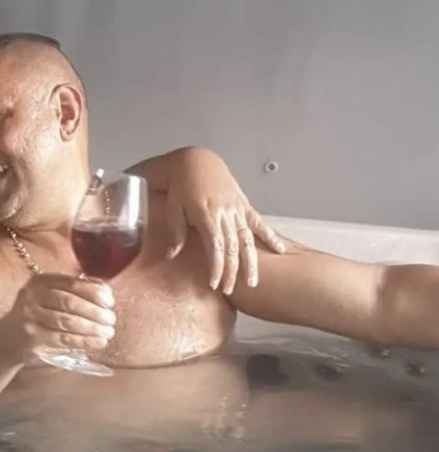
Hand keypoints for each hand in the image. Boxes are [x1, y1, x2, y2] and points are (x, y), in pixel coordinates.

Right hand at [3, 273, 115, 361]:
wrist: (6, 339)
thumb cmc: (36, 315)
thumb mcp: (47, 296)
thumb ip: (71, 292)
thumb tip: (105, 292)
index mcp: (39, 281)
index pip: (70, 283)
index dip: (93, 291)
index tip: (109, 300)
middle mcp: (32, 296)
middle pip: (69, 302)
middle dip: (95, 311)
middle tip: (111, 319)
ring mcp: (30, 317)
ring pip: (67, 322)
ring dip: (92, 328)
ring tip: (108, 332)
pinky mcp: (32, 338)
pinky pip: (64, 339)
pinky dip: (84, 341)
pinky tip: (98, 342)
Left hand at [163, 148, 285, 293]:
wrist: (197, 160)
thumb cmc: (182, 184)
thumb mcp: (173, 206)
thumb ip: (175, 231)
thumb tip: (171, 255)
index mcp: (207, 215)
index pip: (215, 247)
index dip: (216, 268)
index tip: (214, 284)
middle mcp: (226, 213)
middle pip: (233, 248)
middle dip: (232, 271)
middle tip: (229, 290)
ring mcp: (237, 209)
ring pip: (247, 239)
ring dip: (251, 262)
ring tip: (253, 282)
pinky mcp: (244, 204)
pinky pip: (258, 222)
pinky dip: (270, 236)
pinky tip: (280, 249)